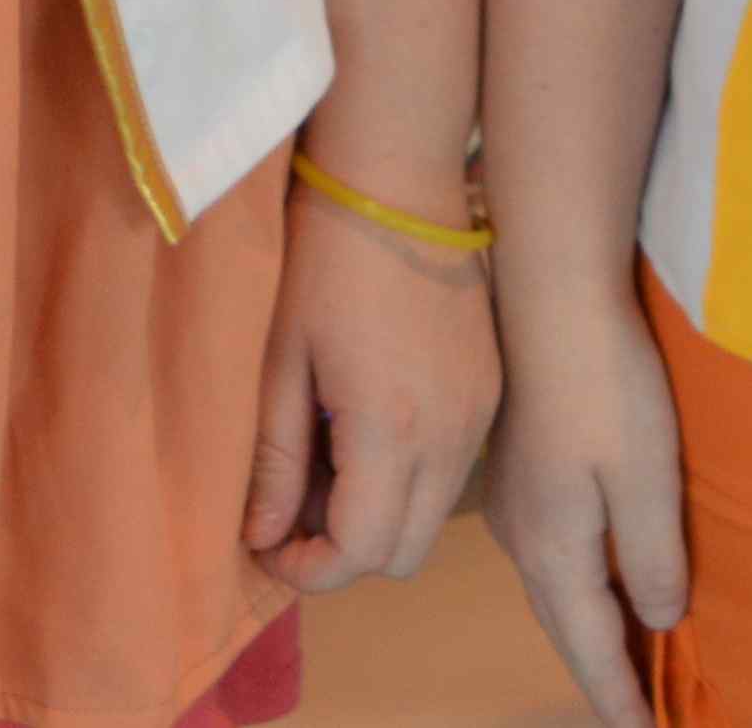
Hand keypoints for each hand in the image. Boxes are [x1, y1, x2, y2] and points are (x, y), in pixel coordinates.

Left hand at [242, 162, 499, 592]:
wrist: (399, 182)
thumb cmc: (326, 260)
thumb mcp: (283, 359)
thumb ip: (276, 460)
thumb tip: (262, 537)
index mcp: (393, 430)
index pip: (359, 552)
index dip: (306, 568)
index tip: (266, 543)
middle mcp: (450, 436)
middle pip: (402, 554)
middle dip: (343, 552)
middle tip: (292, 507)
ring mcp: (479, 414)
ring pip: (431, 517)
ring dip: (379, 517)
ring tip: (327, 462)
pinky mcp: (490, 391)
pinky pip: (452, 472)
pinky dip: (410, 479)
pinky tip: (368, 429)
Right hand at [484, 278, 688, 727]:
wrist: (548, 288)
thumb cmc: (606, 383)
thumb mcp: (647, 479)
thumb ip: (652, 558)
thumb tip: (658, 619)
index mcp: (553, 548)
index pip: (589, 644)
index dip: (617, 695)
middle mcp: (521, 533)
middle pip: (564, 620)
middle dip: (599, 665)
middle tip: (633, 705)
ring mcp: (512, 494)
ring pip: (553, 580)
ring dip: (586, 619)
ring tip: (621, 646)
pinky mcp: (516, 457)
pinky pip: (549, 543)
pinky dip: (576, 574)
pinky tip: (595, 562)